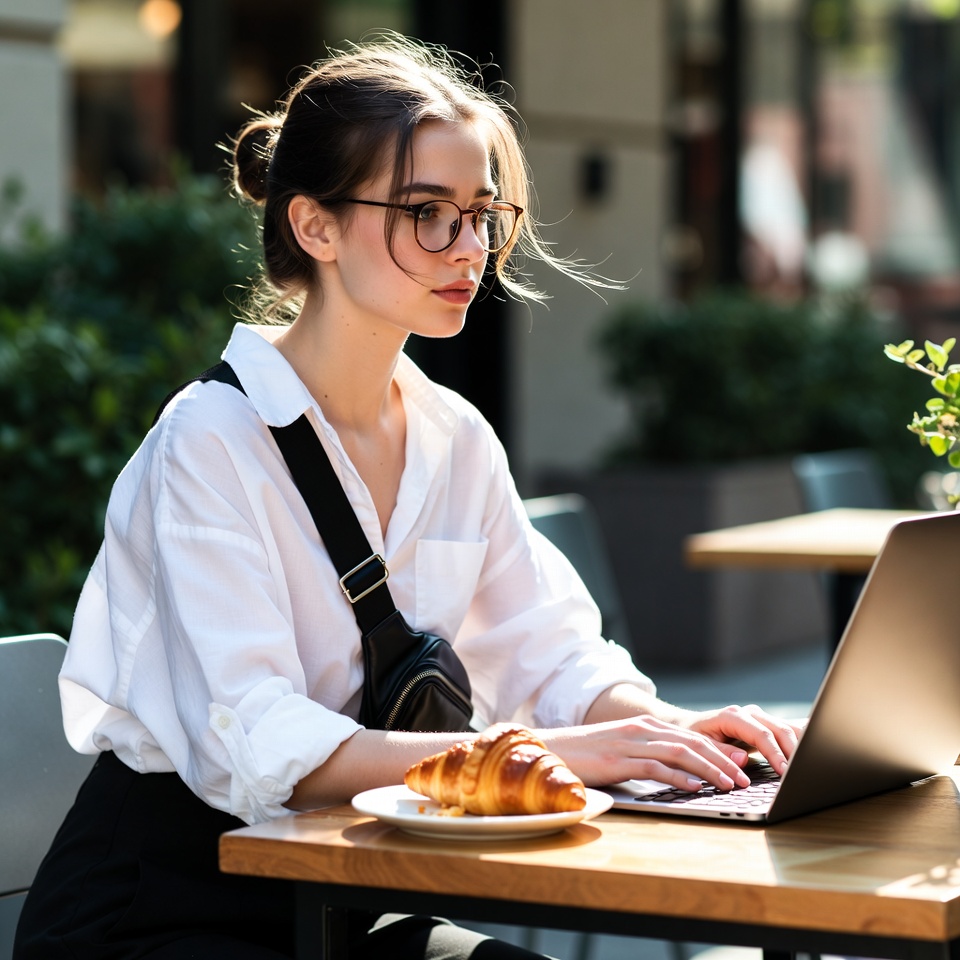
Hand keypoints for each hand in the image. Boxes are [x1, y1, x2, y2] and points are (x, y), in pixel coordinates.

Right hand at [541, 716, 760, 793]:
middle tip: (744, 778)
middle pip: (691, 743)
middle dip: (722, 761)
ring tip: (728, 784)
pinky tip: (696, 787)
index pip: (691, 737)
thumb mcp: (624, 750)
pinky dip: (679, 776)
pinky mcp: (618, 760)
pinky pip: (655, 766)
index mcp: (645, 726)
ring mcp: (630, 743)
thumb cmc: (588, 755)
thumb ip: (650, 755)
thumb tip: (682, 773)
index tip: (741, 766)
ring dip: (709, 769)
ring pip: (679, 752)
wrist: (552, 749)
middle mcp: (641, 730)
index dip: (720, 751)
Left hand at [681, 704, 804, 776]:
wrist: (690, 727)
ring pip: (788, 728)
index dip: (775, 753)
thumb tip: (743, 760)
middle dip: (794, 751)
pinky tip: (814, 749)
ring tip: (812, 764)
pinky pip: (787, 731)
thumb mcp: (701, 745)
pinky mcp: (766, 725)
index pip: (762, 734)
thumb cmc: (694, 738)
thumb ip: (721, 752)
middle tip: (804, 773)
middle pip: (780, 729)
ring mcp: (760, 718)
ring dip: (802, 745)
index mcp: (733, 716)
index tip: (785, 772)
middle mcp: (750, 713)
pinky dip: (801, 740)